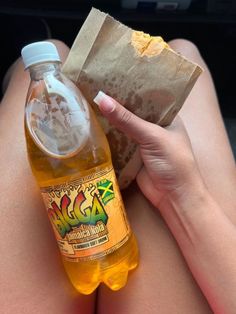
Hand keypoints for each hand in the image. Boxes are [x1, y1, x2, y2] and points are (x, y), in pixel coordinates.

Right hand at [94, 91, 205, 209]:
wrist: (174, 197)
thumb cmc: (172, 162)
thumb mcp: (152, 136)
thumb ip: (127, 120)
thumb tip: (101, 99)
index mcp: (166, 117)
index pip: (146, 97)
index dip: (129, 87)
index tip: (109, 76)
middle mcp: (154, 127)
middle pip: (131, 112)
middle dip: (115, 104)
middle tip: (93, 87)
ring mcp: (142, 142)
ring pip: (122, 128)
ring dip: (109, 120)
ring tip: (88, 102)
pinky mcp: (132, 156)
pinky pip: (117, 143)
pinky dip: (107, 137)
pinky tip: (91, 126)